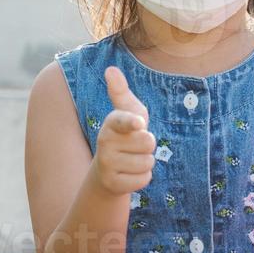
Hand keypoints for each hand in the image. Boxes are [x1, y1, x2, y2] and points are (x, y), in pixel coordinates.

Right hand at [92, 66, 155, 195]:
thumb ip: (121, 91)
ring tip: (132, 159)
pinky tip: (129, 174)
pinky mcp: (113, 184)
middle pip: (148, 142)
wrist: (107, 169)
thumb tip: (110, 69)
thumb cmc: (124, 134)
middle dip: (148, 145)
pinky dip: (142, 178)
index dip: (132, 122)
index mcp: (111, 123)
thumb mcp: (127, 112)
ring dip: (146, 162)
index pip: (123, 121)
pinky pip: (144, 179)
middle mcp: (105, 142)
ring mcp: (107, 164)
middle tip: (135, 145)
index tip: (138, 123)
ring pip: (148, 162)